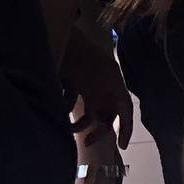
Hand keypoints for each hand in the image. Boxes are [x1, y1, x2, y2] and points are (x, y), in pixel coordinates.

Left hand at [61, 21, 134, 146]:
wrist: (58, 37)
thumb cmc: (80, 59)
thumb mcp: (94, 84)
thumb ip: (99, 104)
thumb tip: (101, 123)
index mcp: (113, 83)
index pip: (125, 109)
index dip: (125, 127)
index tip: (121, 146)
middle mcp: (102, 85)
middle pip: (105, 113)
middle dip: (97, 129)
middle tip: (86, 142)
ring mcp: (87, 83)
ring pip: (87, 110)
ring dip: (79, 121)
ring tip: (67, 127)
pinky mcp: (71, 81)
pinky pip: (71, 101)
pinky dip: (66, 107)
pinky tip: (57, 107)